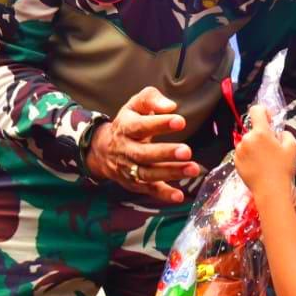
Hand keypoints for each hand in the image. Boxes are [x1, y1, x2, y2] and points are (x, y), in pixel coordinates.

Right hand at [85, 87, 201, 202]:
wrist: (103, 149)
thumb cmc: (129, 122)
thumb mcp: (135, 105)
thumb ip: (151, 99)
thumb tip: (171, 106)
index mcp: (126, 128)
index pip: (141, 126)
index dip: (160, 124)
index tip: (180, 121)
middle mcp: (126, 150)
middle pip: (144, 153)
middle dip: (166, 153)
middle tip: (187, 151)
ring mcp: (129, 169)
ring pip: (148, 173)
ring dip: (171, 173)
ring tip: (193, 169)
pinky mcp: (135, 183)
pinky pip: (149, 190)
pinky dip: (163, 195)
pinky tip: (179, 196)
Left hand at [234, 106, 295, 198]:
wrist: (271, 190)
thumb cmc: (283, 169)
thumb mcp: (292, 147)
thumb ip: (286, 133)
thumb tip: (279, 132)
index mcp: (261, 133)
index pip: (256, 110)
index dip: (264, 111)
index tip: (269, 120)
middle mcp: (247, 139)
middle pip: (253, 130)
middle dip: (262, 135)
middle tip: (272, 148)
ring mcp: (239, 151)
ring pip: (247, 142)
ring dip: (255, 146)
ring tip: (265, 159)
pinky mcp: (235, 161)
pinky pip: (242, 153)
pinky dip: (249, 156)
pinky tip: (258, 165)